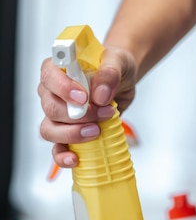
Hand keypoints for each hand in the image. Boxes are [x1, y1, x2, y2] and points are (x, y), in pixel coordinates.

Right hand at [38, 45, 136, 167]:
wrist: (122, 82)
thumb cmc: (114, 67)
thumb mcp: (118, 61)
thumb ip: (109, 73)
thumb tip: (100, 94)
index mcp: (59, 68)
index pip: (50, 77)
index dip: (63, 89)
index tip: (83, 98)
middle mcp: (52, 91)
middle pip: (51, 108)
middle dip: (78, 115)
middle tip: (103, 112)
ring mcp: (57, 114)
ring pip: (50, 129)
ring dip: (72, 134)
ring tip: (96, 131)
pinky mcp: (66, 131)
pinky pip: (57, 147)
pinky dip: (63, 155)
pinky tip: (75, 158)